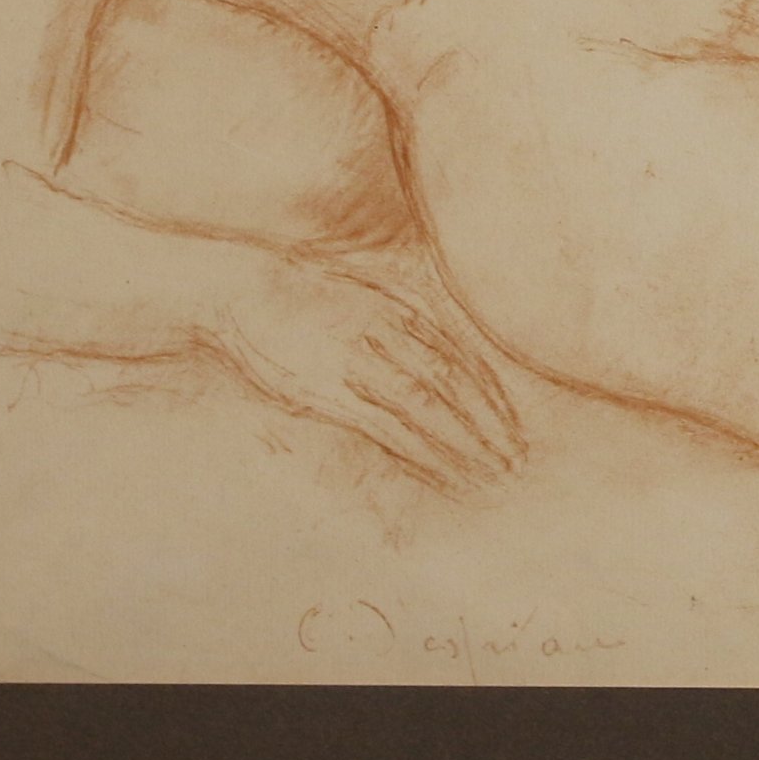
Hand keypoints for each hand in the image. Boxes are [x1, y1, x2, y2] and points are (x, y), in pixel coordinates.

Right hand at [211, 259, 526, 493]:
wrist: (241, 288)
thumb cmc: (298, 293)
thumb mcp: (359, 291)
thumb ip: (399, 315)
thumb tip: (432, 340)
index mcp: (399, 309)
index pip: (460, 357)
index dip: (492, 394)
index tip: (514, 425)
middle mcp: (389, 333)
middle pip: (454, 382)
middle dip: (489, 422)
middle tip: (517, 456)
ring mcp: (361, 361)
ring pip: (428, 406)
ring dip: (465, 441)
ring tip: (493, 471)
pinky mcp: (331, 389)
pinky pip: (388, 426)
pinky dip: (423, 450)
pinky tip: (444, 470)